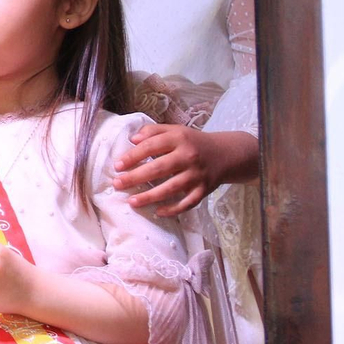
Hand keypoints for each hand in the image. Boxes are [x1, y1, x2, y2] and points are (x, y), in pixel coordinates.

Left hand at [114, 125, 249, 216]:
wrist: (225, 154)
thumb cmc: (192, 143)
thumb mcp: (175, 130)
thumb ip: (153, 131)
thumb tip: (132, 139)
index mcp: (179, 139)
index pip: (152, 146)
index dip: (133, 156)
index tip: (117, 166)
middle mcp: (188, 157)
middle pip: (159, 168)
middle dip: (136, 177)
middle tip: (117, 184)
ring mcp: (197, 175)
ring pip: (171, 188)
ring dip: (150, 196)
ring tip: (131, 201)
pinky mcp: (203, 190)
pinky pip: (187, 203)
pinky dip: (173, 209)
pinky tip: (157, 212)